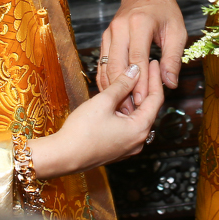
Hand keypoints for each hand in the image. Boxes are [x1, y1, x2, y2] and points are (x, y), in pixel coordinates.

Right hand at [29, 61, 163, 178]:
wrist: (62, 157)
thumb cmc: (81, 132)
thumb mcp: (103, 102)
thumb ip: (122, 84)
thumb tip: (135, 71)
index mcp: (139, 130)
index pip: (156, 99)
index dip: (155, 78)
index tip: (153, 62)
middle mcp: (137, 141)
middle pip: (148, 109)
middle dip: (144, 88)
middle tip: (142, 68)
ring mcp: (127, 147)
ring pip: (136, 117)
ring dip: (132, 99)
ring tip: (129, 80)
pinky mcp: (116, 149)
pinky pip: (127, 126)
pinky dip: (125, 111)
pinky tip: (117, 100)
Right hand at [98, 0, 185, 106]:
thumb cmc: (165, 10)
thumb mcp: (176, 31)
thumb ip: (173, 58)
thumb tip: (170, 84)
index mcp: (140, 24)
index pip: (137, 59)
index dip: (140, 82)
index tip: (143, 101)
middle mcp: (120, 27)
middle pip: (117, 64)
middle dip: (124, 89)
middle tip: (132, 110)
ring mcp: (109, 32)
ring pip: (106, 65)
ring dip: (113, 87)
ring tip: (124, 106)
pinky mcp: (105, 37)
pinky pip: (102, 62)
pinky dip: (106, 79)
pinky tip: (114, 93)